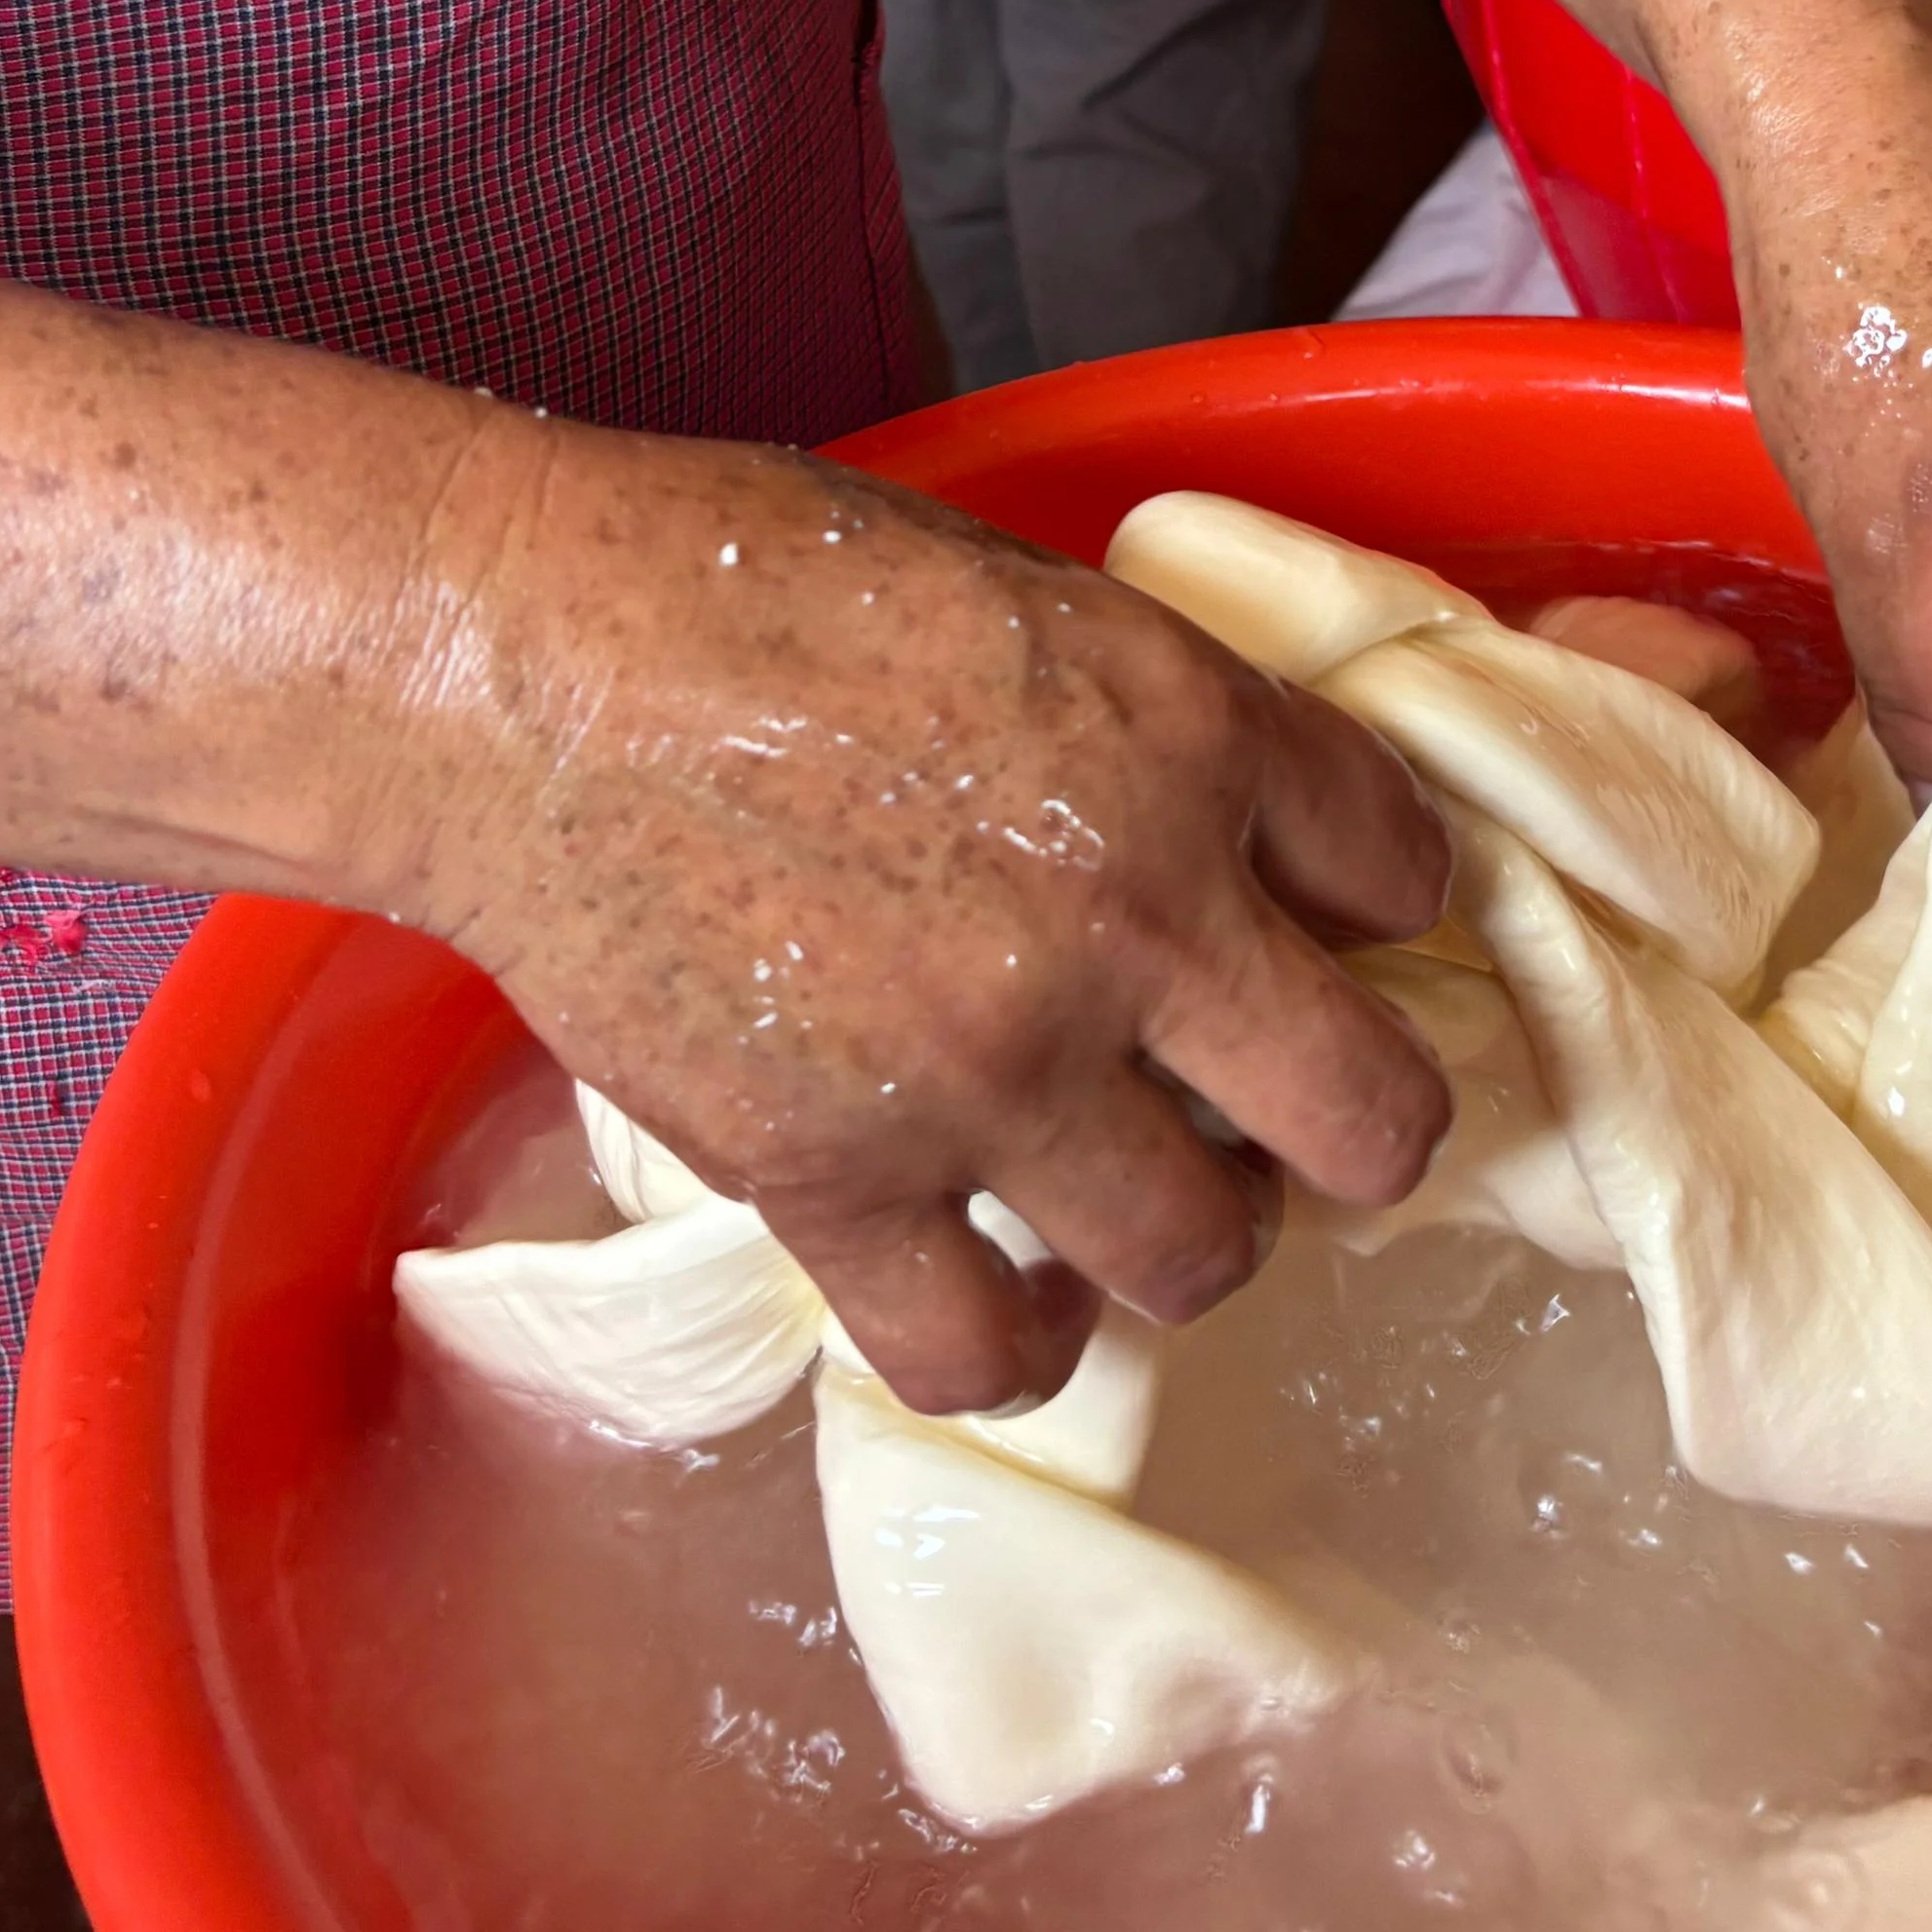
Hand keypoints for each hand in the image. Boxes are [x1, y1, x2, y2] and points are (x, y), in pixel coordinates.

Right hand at [410, 425, 1451, 1412]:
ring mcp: (993, 1068)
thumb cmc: (747, 583)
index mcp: (1190, 735)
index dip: (1376, 908)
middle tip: (1288, 1111)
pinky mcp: (839, 1178)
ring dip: (1191, 1232)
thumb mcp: (1019, 593)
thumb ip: (1151, 719)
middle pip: (1375, 1118)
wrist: (526, 666)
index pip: (1405, 870)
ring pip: (1208, 1256)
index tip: (1320, 924)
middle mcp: (1134, 917)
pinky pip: (987, 1348)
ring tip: (1136, 1189)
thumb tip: (1232, 827)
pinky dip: (1020, 1338)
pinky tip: (1014, 1286)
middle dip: (1358, 1126)